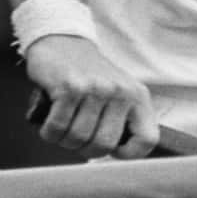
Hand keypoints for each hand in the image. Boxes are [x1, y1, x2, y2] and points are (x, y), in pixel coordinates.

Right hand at [23, 33, 158, 158]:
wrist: (63, 41)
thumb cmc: (89, 76)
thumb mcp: (117, 93)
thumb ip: (123, 121)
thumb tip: (121, 156)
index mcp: (138, 96)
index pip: (147, 139)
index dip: (128, 154)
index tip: (112, 152)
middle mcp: (121, 92)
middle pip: (104, 146)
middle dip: (85, 150)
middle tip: (76, 137)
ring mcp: (96, 89)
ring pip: (78, 139)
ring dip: (64, 140)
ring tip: (63, 125)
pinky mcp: (70, 87)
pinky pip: (57, 128)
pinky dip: (49, 131)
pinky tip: (49, 120)